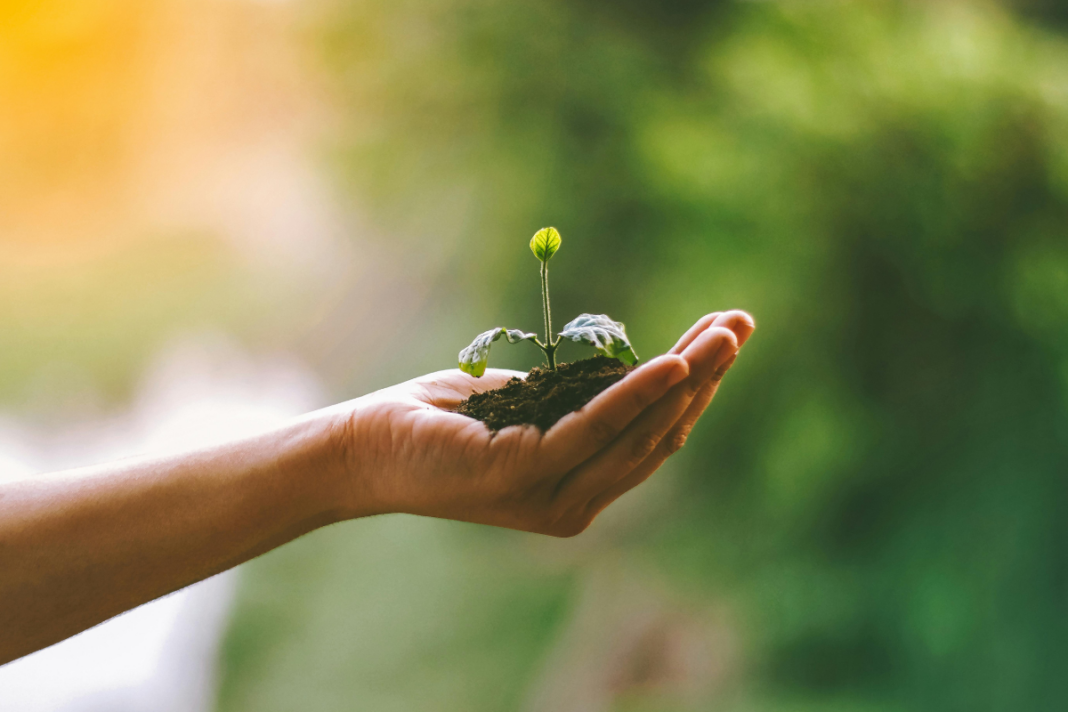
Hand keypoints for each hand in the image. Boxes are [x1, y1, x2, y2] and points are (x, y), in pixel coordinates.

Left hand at [330, 311, 754, 535]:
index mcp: (578, 490)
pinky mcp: (527, 476)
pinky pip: (597, 428)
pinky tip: (673, 362)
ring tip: (725, 334)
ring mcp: (553, 497)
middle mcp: (575, 504)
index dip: (694, 390)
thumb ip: (580, 401)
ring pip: (639, 432)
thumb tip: (637, 371)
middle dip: (706, 378)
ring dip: (688, 376)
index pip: (653, 439)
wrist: (364, 447)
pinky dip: (639, 393)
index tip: (724, 339)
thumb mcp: (528, 405)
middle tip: (742, 325)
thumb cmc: (440, 421)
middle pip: (660, 435)